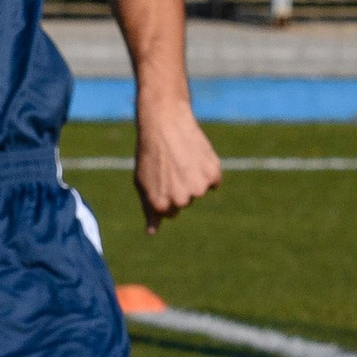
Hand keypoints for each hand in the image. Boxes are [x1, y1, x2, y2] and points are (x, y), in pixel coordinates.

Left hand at [134, 97, 221, 232]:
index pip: (170, 212)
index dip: (165, 193)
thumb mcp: (142, 183)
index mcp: (161, 206)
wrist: (165, 124)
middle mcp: (181, 200)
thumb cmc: (150, 154)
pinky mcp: (214, 175)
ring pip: (200, 190)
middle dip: (180, 187)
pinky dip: (208, 169)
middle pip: (186, 202)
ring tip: (182, 159)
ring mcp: (199, 189)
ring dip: (194, 177)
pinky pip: (214, 180)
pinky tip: (195, 156)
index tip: (160, 178)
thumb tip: (152, 232)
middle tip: (171, 167)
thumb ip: (149, 209)